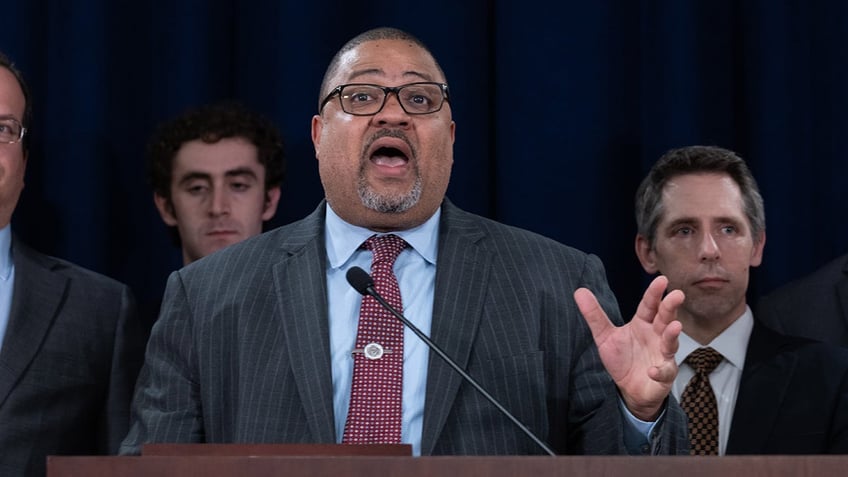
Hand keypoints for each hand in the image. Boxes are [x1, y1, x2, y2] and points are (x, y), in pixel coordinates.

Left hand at [574, 275, 683, 420]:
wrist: (629, 389)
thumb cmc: (622, 359)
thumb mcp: (604, 336)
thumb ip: (594, 315)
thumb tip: (579, 291)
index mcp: (643, 323)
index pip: (649, 305)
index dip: (654, 293)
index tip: (661, 280)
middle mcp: (656, 336)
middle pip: (665, 318)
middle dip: (671, 307)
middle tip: (676, 294)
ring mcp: (663, 355)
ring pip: (670, 342)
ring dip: (672, 335)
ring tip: (674, 326)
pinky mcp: (664, 375)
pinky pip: (664, 372)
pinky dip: (660, 371)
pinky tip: (653, 370)